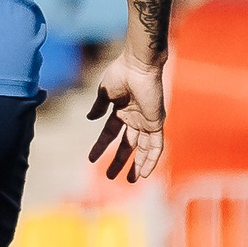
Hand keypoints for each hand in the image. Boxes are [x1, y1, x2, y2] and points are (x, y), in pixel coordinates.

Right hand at [86, 50, 165, 183]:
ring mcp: (146, 122)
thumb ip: (99, 107)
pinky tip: (145, 173)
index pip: (110, 133)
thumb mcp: (105, 92)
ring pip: (142, 149)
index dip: (100, 146)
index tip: (91, 159)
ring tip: (130, 180)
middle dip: (119, 161)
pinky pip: (155, 146)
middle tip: (111, 176)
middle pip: (127, 145)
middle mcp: (135, 118)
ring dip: (137, 165)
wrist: (138, 66)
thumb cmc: (121, 74)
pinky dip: (151, 160)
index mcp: (121, 110)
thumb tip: (90, 118)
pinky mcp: (156, 123)